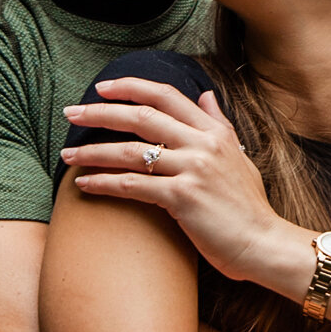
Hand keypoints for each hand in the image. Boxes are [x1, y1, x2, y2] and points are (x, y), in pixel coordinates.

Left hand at [60, 77, 301, 284]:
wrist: (264, 244)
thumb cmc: (249, 207)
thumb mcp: (239, 156)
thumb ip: (218, 123)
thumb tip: (205, 94)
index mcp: (214, 131)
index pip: (166, 95)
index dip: (130, 87)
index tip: (101, 88)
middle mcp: (202, 144)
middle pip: (141, 116)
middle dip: (99, 112)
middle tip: (70, 113)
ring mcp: (192, 169)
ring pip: (130, 151)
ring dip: (92, 151)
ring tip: (67, 153)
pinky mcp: (182, 197)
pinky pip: (131, 185)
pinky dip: (103, 183)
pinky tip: (83, 185)